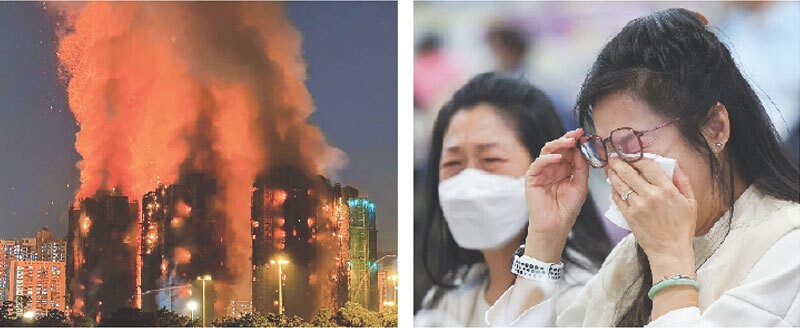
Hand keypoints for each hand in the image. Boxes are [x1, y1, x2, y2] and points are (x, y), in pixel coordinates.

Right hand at [523, 128, 589, 261]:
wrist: (556, 225)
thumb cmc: (567, 208)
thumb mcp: (581, 185)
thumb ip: (581, 167)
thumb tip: (581, 149)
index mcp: (565, 169)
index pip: (569, 150)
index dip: (576, 142)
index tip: (584, 134)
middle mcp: (553, 168)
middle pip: (558, 147)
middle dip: (567, 139)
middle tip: (577, 134)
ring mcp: (542, 171)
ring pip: (547, 151)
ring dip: (558, 144)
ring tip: (569, 142)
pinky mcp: (532, 178)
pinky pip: (538, 163)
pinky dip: (547, 159)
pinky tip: (557, 158)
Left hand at [607, 157, 696, 266]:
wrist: (670, 251)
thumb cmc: (682, 228)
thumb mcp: (691, 202)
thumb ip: (683, 181)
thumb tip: (675, 165)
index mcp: (666, 189)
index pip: (647, 165)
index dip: (637, 157)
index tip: (632, 155)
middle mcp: (650, 195)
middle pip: (629, 172)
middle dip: (619, 162)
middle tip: (614, 157)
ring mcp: (638, 206)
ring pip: (620, 184)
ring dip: (613, 174)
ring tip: (611, 168)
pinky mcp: (629, 216)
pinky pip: (617, 198)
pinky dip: (614, 190)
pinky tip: (614, 186)